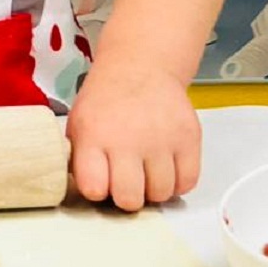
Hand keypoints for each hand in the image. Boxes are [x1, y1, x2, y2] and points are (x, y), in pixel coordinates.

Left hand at [67, 57, 200, 211]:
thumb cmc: (107, 101)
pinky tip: (165, 168)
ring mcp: (162, 139)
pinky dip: (177, 182)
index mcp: (94, 136)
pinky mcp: (189, 138)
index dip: (97, 191)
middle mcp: (128, 139)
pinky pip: (187, 182)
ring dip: (153, 190)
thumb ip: (80, 158)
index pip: (94, 188)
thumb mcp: (78, 124)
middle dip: (127, 198)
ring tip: (146, 172)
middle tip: (126, 183)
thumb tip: (85, 191)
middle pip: (130, 199)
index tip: (99, 183)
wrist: (141, 67)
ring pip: (161, 194)